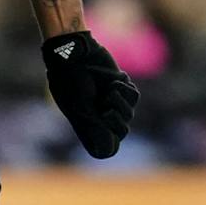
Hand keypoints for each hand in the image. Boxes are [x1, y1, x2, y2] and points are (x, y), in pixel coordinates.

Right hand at [42, 30, 138, 158]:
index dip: (109, 144)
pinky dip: (125, 89)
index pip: (106, 150)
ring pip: (130, 114)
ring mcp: (112, 104)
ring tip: (107, 90)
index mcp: (86, 127)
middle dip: (116, 119)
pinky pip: (134, 96)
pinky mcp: (122, 89)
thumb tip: (108, 151)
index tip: (105, 129)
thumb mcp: (81, 106)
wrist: (75, 53)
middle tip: (103, 106)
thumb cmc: (71, 80)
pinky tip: (113, 82)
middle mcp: (99, 118)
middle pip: (122, 132)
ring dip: (120, 101)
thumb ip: (95, 128)